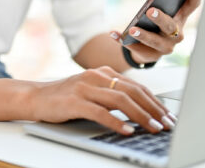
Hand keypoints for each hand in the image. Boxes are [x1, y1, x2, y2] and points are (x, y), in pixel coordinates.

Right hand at [28, 66, 176, 134]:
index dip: (155, 101)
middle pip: (133, 92)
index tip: (168, 115)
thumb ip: (112, 95)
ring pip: (120, 100)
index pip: (137, 86)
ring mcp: (85, 87)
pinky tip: (127, 130)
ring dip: (141, 115)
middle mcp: (97, 76)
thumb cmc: (66, 98)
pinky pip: (99, 112)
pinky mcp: (74, 101)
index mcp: (104, 72)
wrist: (35, 97)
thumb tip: (141, 110)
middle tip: (167, 124)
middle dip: (154, 109)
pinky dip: (116, 122)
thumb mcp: (92, 91)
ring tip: (153, 128)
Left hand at [110, 0, 202, 63]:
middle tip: (150, 11)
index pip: (193, 5)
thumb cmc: (157, 21)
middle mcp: (177, 34)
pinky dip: (124, 41)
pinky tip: (113, 34)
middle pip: (171, 26)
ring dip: (143, 35)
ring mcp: (166, 46)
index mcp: (181, 17)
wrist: (149, 47)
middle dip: (161, 19)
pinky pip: (136, 48)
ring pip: (155, 41)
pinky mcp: (151, 55)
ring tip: (132, 29)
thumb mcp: (159, 4)